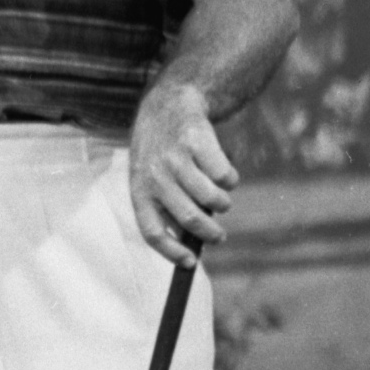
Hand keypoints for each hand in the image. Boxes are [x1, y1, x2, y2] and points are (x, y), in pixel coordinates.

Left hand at [128, 80, 238, 265]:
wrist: (169, 106)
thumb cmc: (162, 154)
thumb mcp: (152, 179)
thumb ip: (168, 207)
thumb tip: (192, 245)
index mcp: (139, 189)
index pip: (151, 231)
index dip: (171, 252)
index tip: (190, 263)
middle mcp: (154, 175)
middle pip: (189, 218)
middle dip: (210, 234)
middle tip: (219, 236)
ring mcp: (176, 158)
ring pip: (213, 199)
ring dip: (223, 204)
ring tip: (219, 198)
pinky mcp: (198, 142)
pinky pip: (226, 177)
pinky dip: (231, 180)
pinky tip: (220, 169)